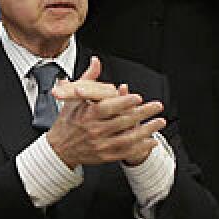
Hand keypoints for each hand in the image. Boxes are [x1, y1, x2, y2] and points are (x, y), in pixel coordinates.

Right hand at [47, 57, 165, 167]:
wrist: (59, 149)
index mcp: (86, 115)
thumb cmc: (67, 122)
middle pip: (122, 121)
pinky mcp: (105, 156)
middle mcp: (94, 130)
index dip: (123, 102)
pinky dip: (140, 147)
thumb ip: (88, 79)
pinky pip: (126, 152)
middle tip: (157, 106)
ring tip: (159, 122)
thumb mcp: (73, 99)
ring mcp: (100, 145)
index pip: (107, 108)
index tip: (137, 97)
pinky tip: (151, 140)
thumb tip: (96, 62)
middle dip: (142, 113)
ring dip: (146, 130)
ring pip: (127, 138)